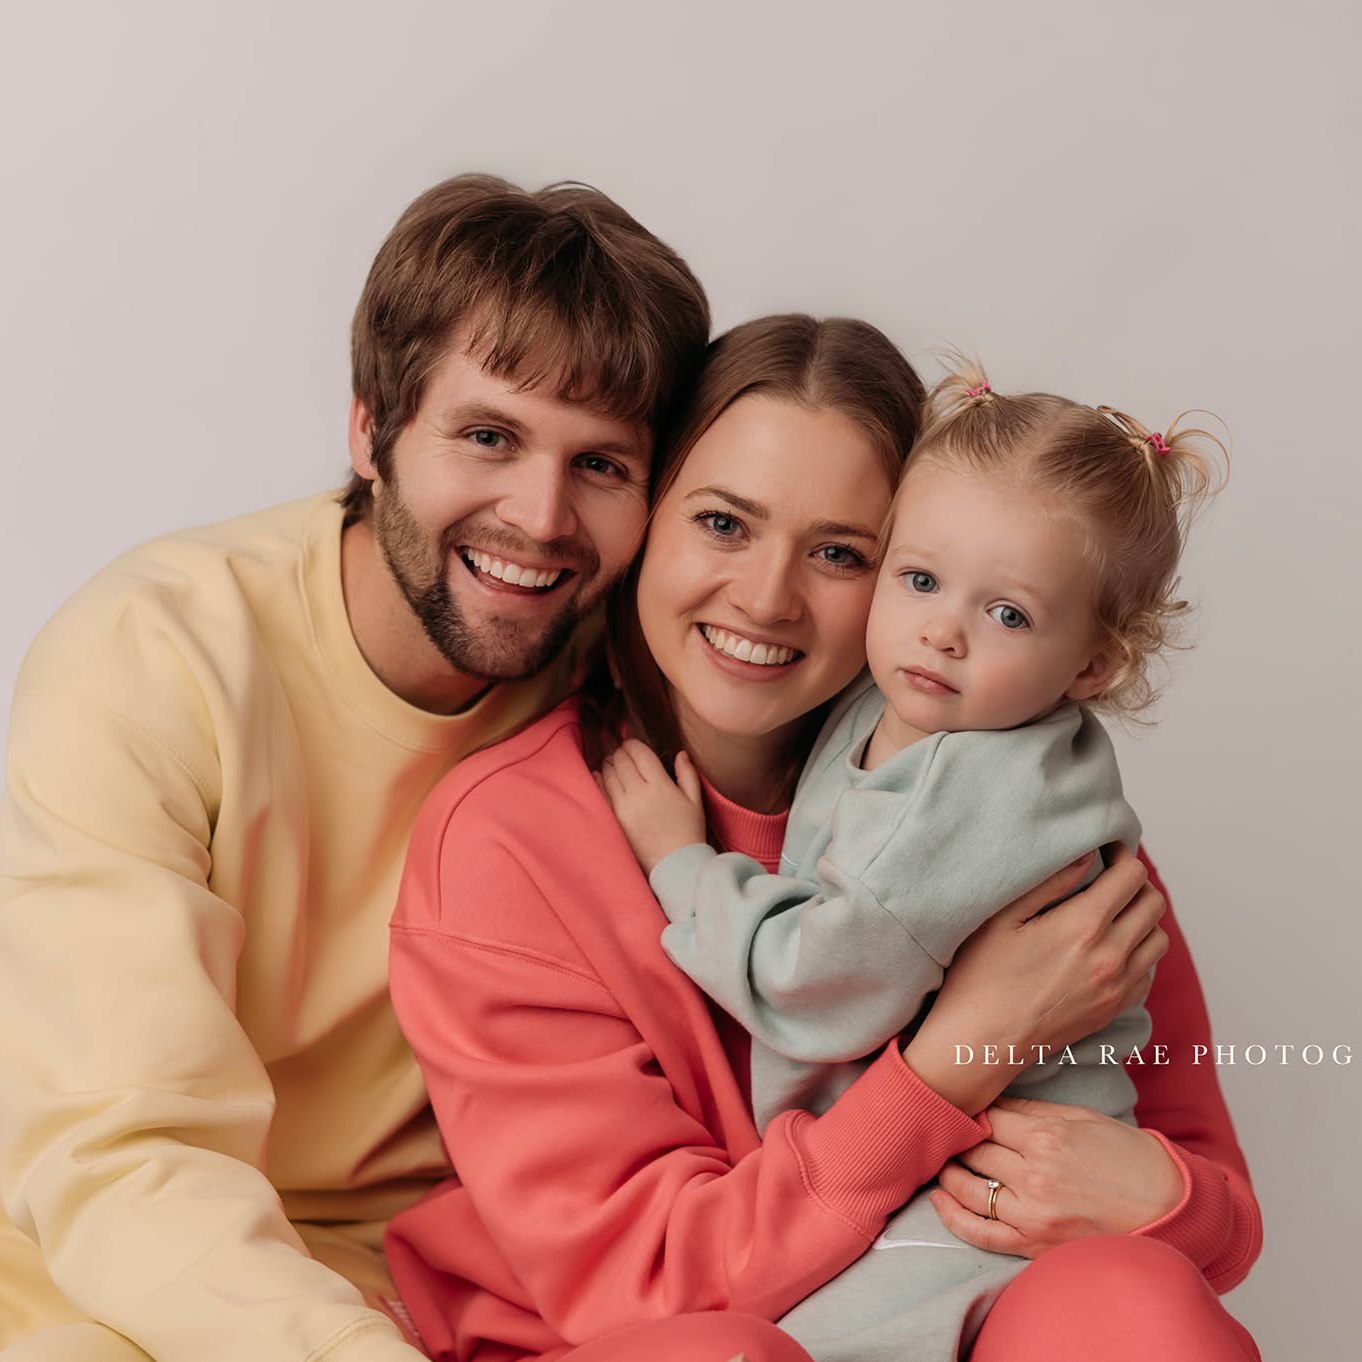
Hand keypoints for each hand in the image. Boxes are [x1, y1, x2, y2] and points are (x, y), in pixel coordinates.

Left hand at [598, 741, 705, 873]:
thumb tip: (681, 754)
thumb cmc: (688, 833)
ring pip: (609, 775)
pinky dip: (598, 782)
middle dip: (620, 752)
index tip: (631, 743)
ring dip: (609, 764)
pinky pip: (601, 795)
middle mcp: (640, 793)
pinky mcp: (615, 820)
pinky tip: (597, 775)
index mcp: (661, 785)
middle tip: (620, 750)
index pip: (640, 754)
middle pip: (622, 762)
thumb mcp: (695, 801)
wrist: (675, 865)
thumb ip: (688, 774)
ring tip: (611, 761)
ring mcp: (624, 807)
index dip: (633, 744)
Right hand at [903, 845, 1166, 1113]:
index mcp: (1083, 926)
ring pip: (1158, 938)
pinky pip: (1149, 972)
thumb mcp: (1002, 918)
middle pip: (1153, 903)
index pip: (1131, 876)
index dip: (1121, 854)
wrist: (981, 1043)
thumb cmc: (980, 976)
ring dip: (1141, 918)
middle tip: (1107, 879)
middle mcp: (1111, 957)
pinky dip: (1139, 952)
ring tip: (1111, 912)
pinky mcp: (1114, 1010)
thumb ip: (1050, 882)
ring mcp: (1117, 988)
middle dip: (1134, 883)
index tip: (1105, 852)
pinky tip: (1110, 947)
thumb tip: (1086, 856)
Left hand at [929, 1095, 1184, 1256]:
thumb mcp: (1082, 1118)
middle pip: (975, 1151)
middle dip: (957, 1138)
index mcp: (1046, 1138)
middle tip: (942, 1128)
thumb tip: (993, 1101)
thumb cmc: (1129, 1158)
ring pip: (970, 1189)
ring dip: (948, 1173)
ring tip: (939, 1160)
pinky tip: (939, 1199)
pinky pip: (982, 1233)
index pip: (988, 1119)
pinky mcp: (1035, 1244)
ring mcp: (1033, 1214)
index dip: (970, 1110)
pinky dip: (953, 1217)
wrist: (1169, 1208)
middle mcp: (1035, 1176)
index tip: (958, 1103)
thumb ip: (1033, 1111)